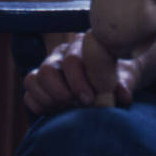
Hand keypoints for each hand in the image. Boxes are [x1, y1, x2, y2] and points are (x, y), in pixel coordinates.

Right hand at [23, 34, 140, 114]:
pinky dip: (40, 106)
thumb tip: (122, 95)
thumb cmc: (120, 75)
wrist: (113, 82)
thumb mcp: (127, 77)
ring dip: (49, 99)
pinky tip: (58, 111)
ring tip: (68, 108)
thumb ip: (125, 84)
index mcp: (83, 44)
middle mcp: (63, 52)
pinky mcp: (39, 84)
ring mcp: (49, 67)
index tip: (89, 99)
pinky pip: (28, 95)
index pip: (72, 59)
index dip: (78, 82)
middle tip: (76, 105)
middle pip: (47, 70)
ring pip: (33, 80)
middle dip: (60, 92)